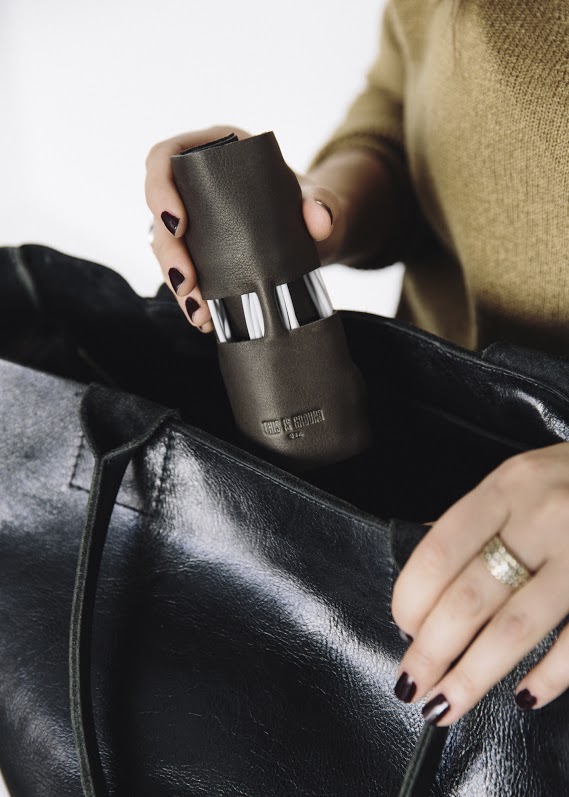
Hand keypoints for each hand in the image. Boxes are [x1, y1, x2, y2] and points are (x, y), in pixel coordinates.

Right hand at [144, 125, 341, 332]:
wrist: (315, 236)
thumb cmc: (308, 203)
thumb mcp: (319, 199)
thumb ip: (323, 203)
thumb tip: (320, 220)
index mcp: (212, 151)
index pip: (166, 157)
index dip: (159, 188)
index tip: (178, 223)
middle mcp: (193, 185)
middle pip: (160, 214)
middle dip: (169, 254)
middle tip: (188, 284)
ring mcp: (193, 221)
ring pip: (166, 250)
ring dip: (176, 284)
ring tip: (199, 313)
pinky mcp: (198, 253)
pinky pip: (184, 274)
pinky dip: (192, 299)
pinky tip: (205, 320)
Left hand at [391, 442, 568, 725]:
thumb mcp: (521, 479)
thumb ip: (476, 518)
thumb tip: (422, 565)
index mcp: (506, 487)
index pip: (439, 551)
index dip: (411, 599)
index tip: (401, 628)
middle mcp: (542, 517)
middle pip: (470, 596)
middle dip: (432, 650)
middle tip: (412, 682)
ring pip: (516, 627)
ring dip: (473, 675)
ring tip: (445, 703)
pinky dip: (551, 675)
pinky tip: (526, 695)